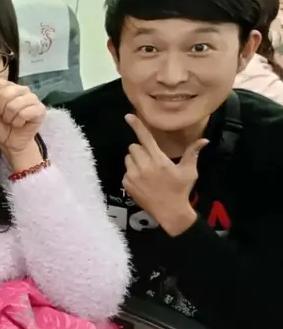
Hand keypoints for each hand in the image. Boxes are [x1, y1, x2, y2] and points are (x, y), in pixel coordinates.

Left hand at [0, 78, 45, 155]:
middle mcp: (21, 88)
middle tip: (4, 117)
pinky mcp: (40, 109)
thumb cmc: (0, 127)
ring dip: (10, 117)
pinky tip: (20, 124)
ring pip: (15, 104)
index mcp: (8, 86)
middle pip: (5, 93)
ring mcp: (32, 97)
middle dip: (1, 110)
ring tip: (11, 121)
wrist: (12, 142)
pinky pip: (24, 113)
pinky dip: (18, 122)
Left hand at [122, 114, 207, 235]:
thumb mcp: (189, 171)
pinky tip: (143, 181)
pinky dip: (132, 172)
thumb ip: (193, 153)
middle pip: (134, 147)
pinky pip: (125, 170)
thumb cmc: (180, 190)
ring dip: (135, 160)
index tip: (128, 116)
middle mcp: (144, 166)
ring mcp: (133, 175)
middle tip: (152, 159)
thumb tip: (204, 140)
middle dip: (141, 150)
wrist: (169, 212)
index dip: (137, 126)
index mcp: (159, 161)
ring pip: (128, 158)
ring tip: (147, 171)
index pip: (146, 139)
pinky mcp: (126, 183)